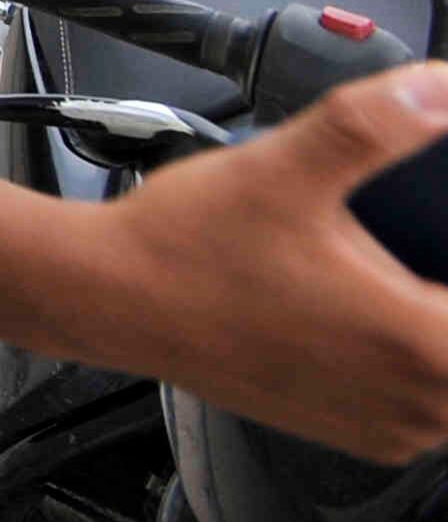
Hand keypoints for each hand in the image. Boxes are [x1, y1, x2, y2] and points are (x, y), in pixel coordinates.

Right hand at [86, 66, 447, 461]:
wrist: (107, 296)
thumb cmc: (185, 247)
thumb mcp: (286, 166)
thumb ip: (373, 123)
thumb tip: (436, 88)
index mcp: (417, 343)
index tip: (436, 245)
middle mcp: (411, 403)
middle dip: (443, 295)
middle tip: (414, 253)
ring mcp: (382, 427)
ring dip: (434, 340)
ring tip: (390, 283)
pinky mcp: (351, 432)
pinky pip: (420, 409)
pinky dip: (414, 371)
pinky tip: (366, 317)